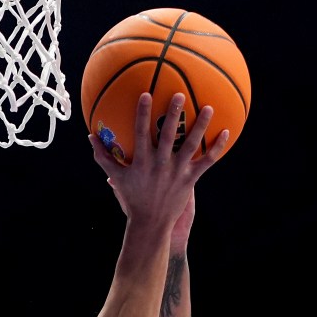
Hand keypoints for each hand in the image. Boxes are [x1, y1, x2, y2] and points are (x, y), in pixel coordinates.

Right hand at [89, 93, 227, 232]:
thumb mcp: (116, 177)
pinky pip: (207, 161)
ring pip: (191, 145)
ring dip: (200, 126)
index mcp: (142, 161)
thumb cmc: (132, 197)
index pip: (141, 132)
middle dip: (173, 114)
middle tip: (179, 94)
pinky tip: (227, 132)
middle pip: (168, 134)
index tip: (146, 94)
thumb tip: (90, 137)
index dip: (142, 113)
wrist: (151, 222)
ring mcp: (177, 171)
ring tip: (209, 108)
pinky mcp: (190, 179)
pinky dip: (218, 148)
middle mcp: (160, 164)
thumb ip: (103, 157)